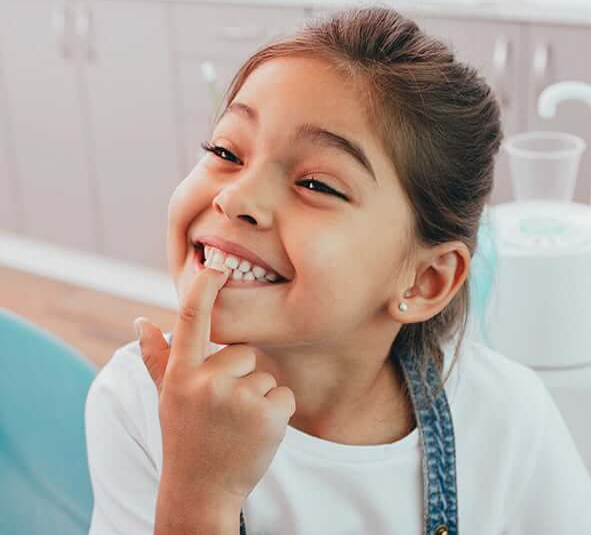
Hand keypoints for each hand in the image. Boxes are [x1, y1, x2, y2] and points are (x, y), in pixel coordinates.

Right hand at [134, 264, 295, 508]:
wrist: (202, 491)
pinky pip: (284, 394)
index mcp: (181, 374)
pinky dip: (277, 412)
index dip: (204, 288)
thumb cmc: (184, 437)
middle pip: (243, 352)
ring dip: (257, 397)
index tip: (216, 265)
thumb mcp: (166, 398)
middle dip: (240, 376)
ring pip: (264, 375)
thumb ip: (156, 358)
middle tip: (224, 410)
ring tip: (237, 425)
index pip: (190, 320)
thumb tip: (140, 321)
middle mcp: (206, 383)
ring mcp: (238, 399)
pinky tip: (256, 433)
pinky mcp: (268, 415)